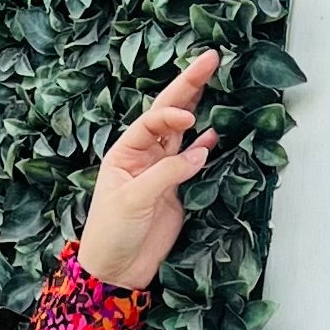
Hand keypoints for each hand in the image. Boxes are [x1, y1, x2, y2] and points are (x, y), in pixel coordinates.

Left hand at [75, 56, 219, 290]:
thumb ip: (167, 174)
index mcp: (124, 152)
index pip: (152, 121)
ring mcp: (161, 171)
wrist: (116, 270)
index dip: (172, 114)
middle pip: (168, 113)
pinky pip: (193, 160)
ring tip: (216, 78)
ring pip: (183, 131)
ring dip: (199, 106)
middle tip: (211, 58)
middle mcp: (143, 156)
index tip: (190, 121)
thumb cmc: (111, 234)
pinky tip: (218, 129)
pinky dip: (206, 145)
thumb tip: (201, 151)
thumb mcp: (134, 200)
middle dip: (189, 85)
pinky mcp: (176, 190)